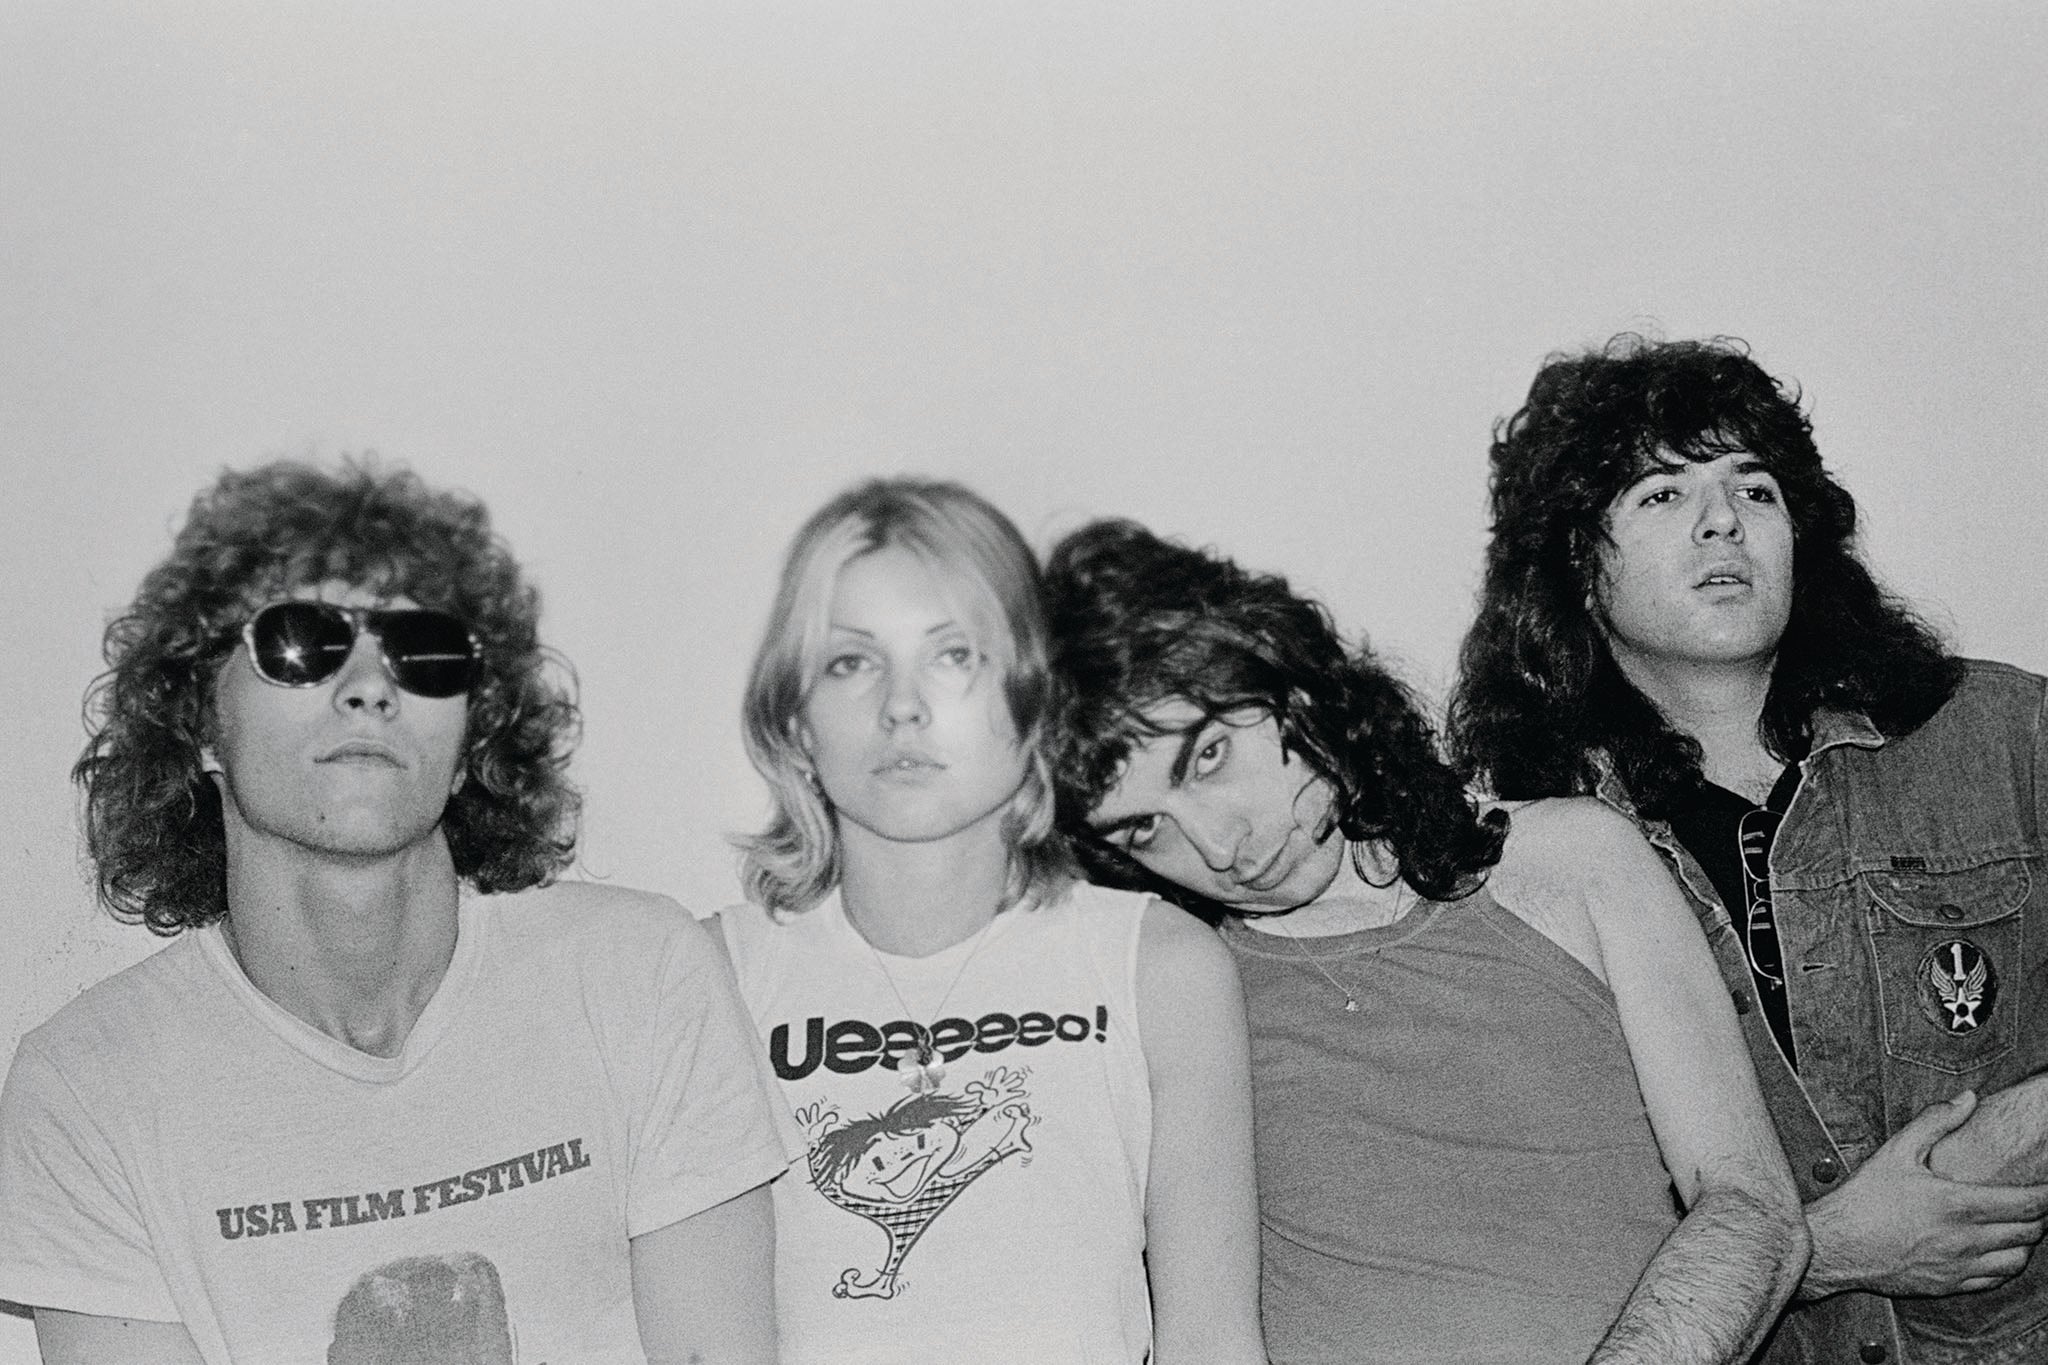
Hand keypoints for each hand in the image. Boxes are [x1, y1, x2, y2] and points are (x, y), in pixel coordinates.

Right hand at [1806, 1090, 2047, 1298]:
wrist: (1835, 1245)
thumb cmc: (1863, 1199)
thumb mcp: (1895, 1152)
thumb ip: (1935, 1122)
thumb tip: (1967, 1099)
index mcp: (1958, 1204)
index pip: (2027, 1203)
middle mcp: (1966, 1239)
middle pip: (2029, 1232)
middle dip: (2041, 1216)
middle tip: (2037, 1202)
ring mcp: (1959, 1266)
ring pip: (2018, 1260)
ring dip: (2026, 1242)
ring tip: (2019, 1225)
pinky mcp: (1949, 1285)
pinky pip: (1994, 1279)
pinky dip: (2006, 1265)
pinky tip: (1996, 1250)